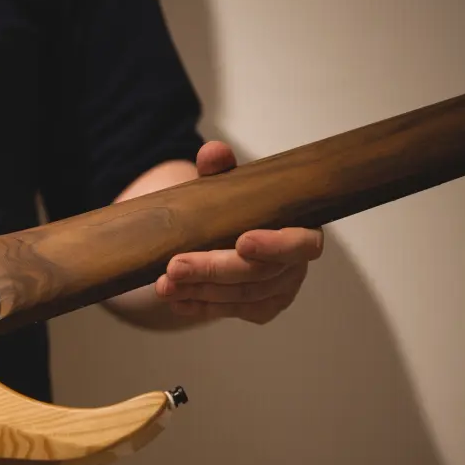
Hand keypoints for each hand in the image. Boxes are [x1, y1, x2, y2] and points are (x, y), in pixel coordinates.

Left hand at [155, 141, 323, 324]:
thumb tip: (212, 153)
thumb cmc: (236, 208)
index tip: (242, 241)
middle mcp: (295, 265)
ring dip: (198, 290)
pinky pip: (228, 311)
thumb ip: (221, 170)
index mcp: (301, 229)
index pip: (301, 244)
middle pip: (259, 275)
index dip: (275, 245)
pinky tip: (175, 299)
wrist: (226, 237)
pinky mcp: (259, 310)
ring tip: (163, 284)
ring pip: (240, 296)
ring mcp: (278, 291)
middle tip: (175, 266)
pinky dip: (199, 306)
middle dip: (214, 270)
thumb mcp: (226, 185)